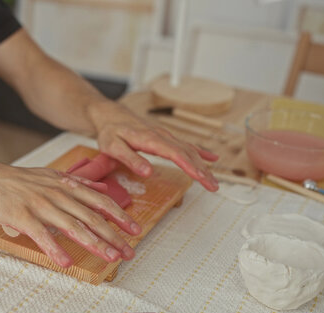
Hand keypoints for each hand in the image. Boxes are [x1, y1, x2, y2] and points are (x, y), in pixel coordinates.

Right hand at [0, 161, 140, 267]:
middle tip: (128, 252)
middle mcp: (58, 195)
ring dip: (93, 243)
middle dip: (113, 235)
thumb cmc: (22, 180)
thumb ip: (80, 183)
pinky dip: (55, 249)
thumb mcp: (54, 175)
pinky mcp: (23, 216)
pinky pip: (42, 235)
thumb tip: (103, 187)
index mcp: (67, 186)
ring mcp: (41, 205)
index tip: (135, 230)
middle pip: (91, 217)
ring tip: (109, 258)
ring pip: (72, 226)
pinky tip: (66, 262)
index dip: (119, 216)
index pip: (100, 201)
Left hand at [90, 101, 218, 190]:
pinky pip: (186, 144)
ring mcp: (165, 135)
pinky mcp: (165, 137)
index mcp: (150, 139)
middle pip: (187, 153)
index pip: (175, 153)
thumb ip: (130, 159)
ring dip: (203, 165)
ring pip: (189, 150)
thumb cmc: (110, 131)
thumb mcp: (112, 147)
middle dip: (202, 170)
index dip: (190, 166)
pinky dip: (200, 152)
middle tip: (213, 186)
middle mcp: (162, 135)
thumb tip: (148, 172)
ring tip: (213, 181)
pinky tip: (212, 158)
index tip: (201, 177)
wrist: (110, 115)